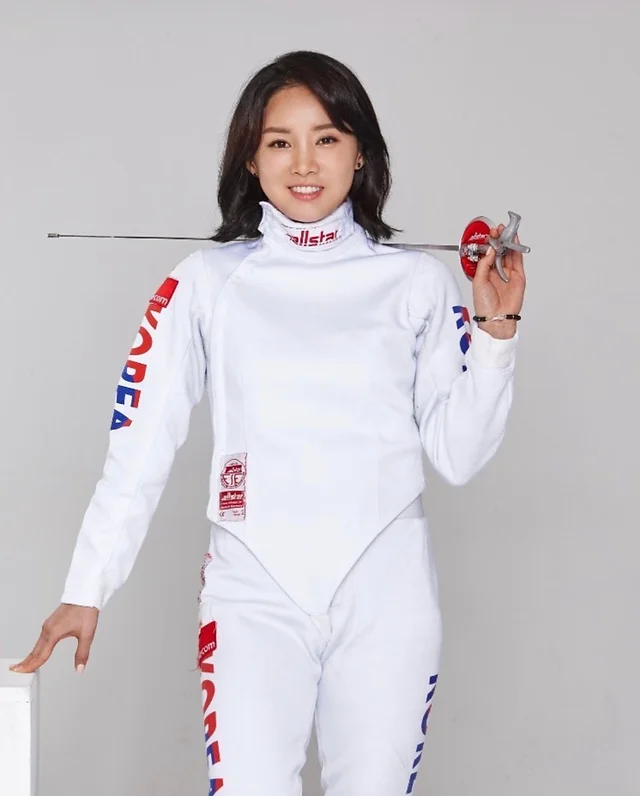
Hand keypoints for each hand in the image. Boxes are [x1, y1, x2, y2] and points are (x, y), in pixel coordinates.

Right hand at [9, 604, 99, 673]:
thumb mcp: (87, 634)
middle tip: (18, 671)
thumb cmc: (85, 611)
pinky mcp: (51, 623)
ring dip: (30, 656)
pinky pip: (40, 639)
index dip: (32, 666)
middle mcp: (48, 629)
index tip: (23, 672)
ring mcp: (48, 625)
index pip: (41, 655)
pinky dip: (36, 648)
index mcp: (54, 633)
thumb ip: (82, 653)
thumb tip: (79, 668)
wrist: (85, 595)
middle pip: (35, 650)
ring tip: (24, 665)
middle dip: (26, 662)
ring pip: (37, 645)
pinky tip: (36, 652)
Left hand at [472, 223, 526, 338]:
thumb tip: (490, 250)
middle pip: (500, 251)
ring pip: (509, 253)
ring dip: (508, 241)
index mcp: (486, 272)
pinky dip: (517, 249)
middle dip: (499, 239)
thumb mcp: (478, 281)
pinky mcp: (518, 276)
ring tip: (506, 230)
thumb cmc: (484, 304)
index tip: (490, 233)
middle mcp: (497, 271)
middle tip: (498, 229)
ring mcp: (509, 273)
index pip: (489, 253)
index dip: (490, 243)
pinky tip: (514, 240)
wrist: (496, 317)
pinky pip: (518, 259)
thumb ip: (484, 264)